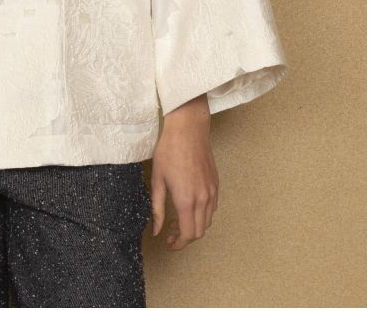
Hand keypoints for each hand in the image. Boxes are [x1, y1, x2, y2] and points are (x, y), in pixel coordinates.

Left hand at [150, 95, 218, 249]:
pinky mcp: (216, 184)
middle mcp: (203, 199)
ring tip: (179, 220)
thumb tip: (156, 230)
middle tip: (171, 232)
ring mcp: (212, 192)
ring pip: (208, 221)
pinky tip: (190, 206)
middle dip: (186, 237)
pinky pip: (212, 207)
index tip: (169, 243)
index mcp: (186, 200)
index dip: (178, 243)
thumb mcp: (157, 180)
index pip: (188, 235)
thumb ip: (157, 208)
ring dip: (195, 226)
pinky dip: (203, 214)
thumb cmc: (169, 151)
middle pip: (200, 232)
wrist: (188, 130)